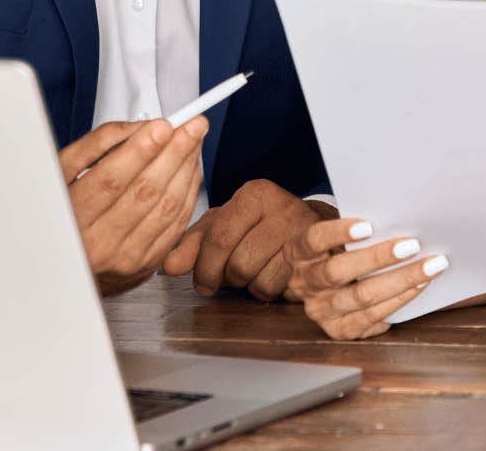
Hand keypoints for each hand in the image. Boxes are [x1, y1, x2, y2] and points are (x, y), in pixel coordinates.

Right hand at [58, 116, 207, 295]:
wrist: (71, 264)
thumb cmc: (67, 211)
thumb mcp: (63, 174)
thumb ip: (96, 145)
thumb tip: (139, 128)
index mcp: (73, 218)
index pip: (111, 180)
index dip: (140, 151)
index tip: (163, 125)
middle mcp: (100, 242)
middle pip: (146, 191)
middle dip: (175, 152)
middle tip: (193, 125)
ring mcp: (127, 256)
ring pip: (167, 206)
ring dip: (187, 168)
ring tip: (195, 139)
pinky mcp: (149, 261)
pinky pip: (178, 223)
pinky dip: (189, 191)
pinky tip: (191, 168)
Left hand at [162, 179, 332, 299]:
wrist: (312, 228)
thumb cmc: (259, 226)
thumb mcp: (222, 226)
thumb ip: (193, 244)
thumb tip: (168, 266)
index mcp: (255, 194)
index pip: (219, 237)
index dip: (204, 268)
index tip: (201, 283)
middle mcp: (283, 207)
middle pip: (238, 263)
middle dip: (226, 280)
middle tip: (228, 279)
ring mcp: (304, 233)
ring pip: (259, 279)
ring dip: (248, 286)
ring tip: (252, 273)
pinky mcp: (316, 259)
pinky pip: (280, 289)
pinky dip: (269, 291)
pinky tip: (270, 276)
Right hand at [286, 217, 448, 339]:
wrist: (322, 283)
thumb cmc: (338, 249)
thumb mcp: (336, 236)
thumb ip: (357, 229)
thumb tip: (401, 218)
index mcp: (299, 253)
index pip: (315, 239)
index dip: (339, 232)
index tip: (369, 225)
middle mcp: (304, 283)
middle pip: (339, 272)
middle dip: (379, 258)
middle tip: (413, 245)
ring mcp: (320, 310)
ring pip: (361, 297)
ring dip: (400, 281)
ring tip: (429, 267)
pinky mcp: (338, 330)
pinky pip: (371, 319)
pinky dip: (398, 302)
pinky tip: (419, 287)